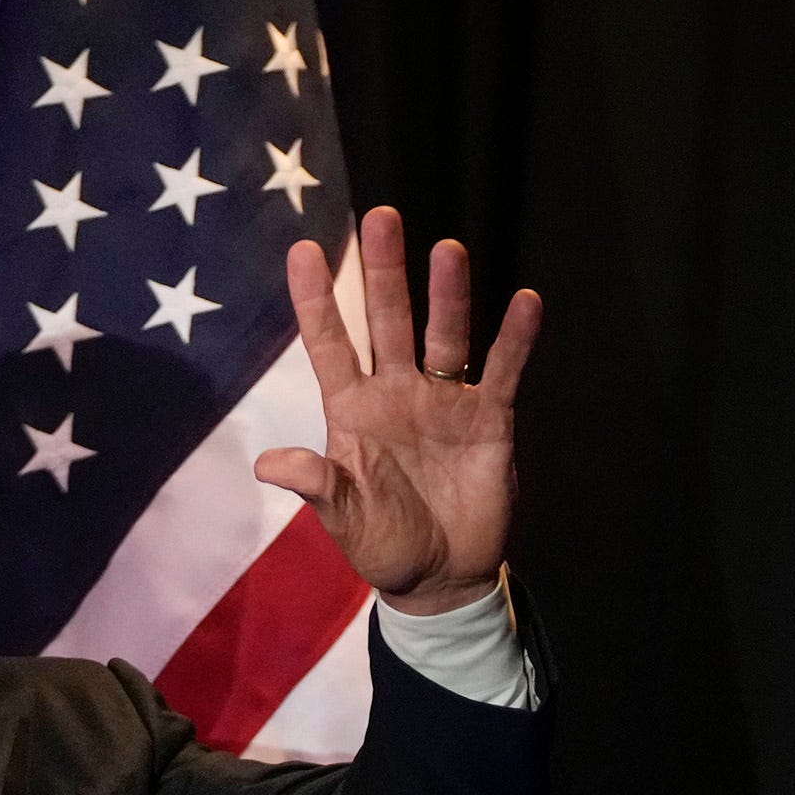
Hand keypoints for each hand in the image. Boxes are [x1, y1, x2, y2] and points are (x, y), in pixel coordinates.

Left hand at [254, 205, 541, 614]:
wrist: (440, 577)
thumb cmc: (382, 543)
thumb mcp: (342, 517)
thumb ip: (315, 483)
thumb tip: (270, 464)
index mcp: (353, 412)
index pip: (329, 344)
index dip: (316, 300)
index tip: (303, 249)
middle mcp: (399, 393)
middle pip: (390, 322)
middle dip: (385, 273)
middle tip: (383, 218)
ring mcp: (446, 401)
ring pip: (447, 334)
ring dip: (448, 294)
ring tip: (448, 249)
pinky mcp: (491, 419)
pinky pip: (504, 370)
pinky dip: (515, 340)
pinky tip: (524, 303)